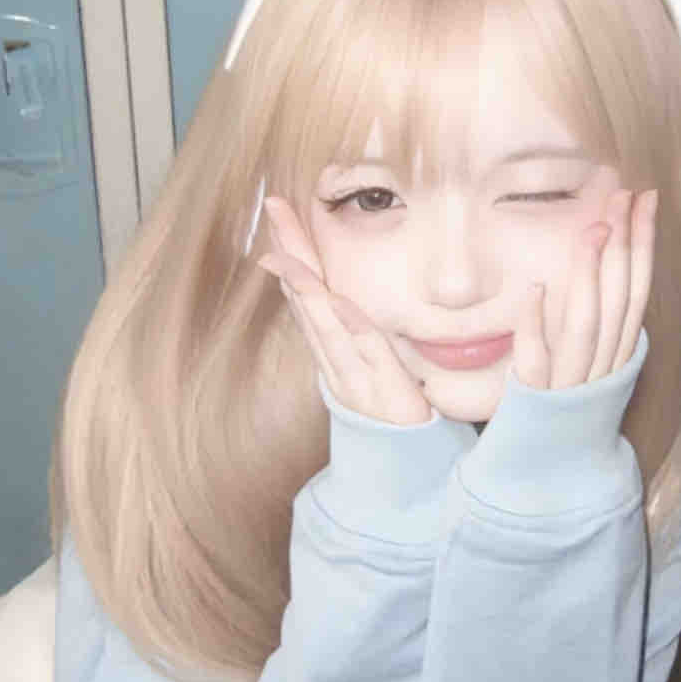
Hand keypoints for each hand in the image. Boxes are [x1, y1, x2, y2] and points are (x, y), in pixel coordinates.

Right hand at [258, 196, 432, 426]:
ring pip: (325, 325)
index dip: (293, 256)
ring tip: (289, 251)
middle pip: (308, 302)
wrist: (406, 473)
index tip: (280, 215)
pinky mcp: (383, 396)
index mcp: (336, 355)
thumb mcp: (376, 372)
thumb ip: (364, 340)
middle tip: (274, 208)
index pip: (308, 297)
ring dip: (307, 286)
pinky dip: (349, 325)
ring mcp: (356, 381)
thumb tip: (353, 304)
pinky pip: (365, 354)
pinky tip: (336, 300)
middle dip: (291, 254)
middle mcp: (338, 365)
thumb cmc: (397, 418)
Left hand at [513, 188, 658, 389]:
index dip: (643, 244)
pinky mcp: (538, 402)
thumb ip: (607, 323)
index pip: (638, 291)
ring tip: (590, 231)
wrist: (552, 469)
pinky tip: (536, 290)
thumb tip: (615, 266)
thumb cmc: (569, 407)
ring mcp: (572, 386)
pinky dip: (536, 325)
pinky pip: (538, 360)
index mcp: (620, 355)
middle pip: (620, 300)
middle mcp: (604, 369)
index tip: (643, 199)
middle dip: (624, 245)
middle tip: (621, 196)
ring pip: (587, 325)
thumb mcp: (596, 363)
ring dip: (589, 275)